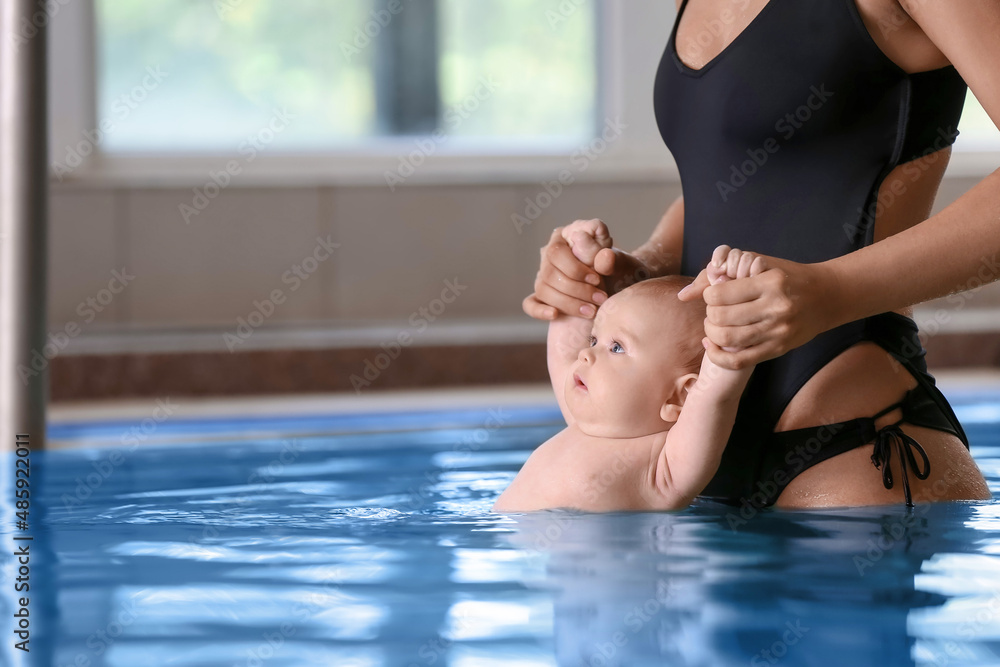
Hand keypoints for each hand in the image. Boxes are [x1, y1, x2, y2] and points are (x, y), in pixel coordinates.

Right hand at [522, 219, 655, 320]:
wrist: (623, 285)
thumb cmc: (619, 268)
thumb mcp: (619, 257)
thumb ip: (605, 252)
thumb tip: (588, 244)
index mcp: (565, 237)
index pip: (557, 251)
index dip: (576, 268)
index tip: (598, 278)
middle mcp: (550, 254)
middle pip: (549, 272)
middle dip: (576, 289)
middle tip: (601, 298)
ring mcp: (544, 275)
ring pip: (544, 290)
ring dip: (568, 303)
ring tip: (592, 310)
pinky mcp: (543, 296)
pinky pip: (530, 304)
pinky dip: (540, 310)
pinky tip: (555, 314)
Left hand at [678, 247, 838, 369]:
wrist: (827, 296)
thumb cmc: (788, 276)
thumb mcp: (760, 264)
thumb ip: (722, 274)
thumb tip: (683, 294)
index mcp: (770, 283)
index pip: (720, 294)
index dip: (708, 294)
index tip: (713, 293)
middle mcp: (775, 308)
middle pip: (720, 317)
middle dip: (709, 314)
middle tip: (714, 310)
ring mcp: (778, 331)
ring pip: (727, 339)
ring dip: (711, 333)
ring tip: (713, 325)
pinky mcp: (779, 349)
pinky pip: (740, 360)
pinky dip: (718, 356)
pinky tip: (711, 346)